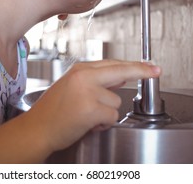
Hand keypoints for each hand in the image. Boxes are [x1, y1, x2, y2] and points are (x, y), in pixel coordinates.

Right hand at [24, 60, 160, 151]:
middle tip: (156, 71)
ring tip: (87, 116)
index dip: (134, 65)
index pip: (112, 63)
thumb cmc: (53, 111)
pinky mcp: (91, 109)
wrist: (36, 129)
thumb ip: (95, 81)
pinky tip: (87, 124)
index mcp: (79, 70)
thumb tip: (122, 77)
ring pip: (117, 101)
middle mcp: (84, 77)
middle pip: (121, 71)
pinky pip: (112, 116)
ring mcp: (88, 92)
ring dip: (107, 112)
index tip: (150, 65)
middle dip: (141, 72)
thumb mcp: (71, 87)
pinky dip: (103, 124)